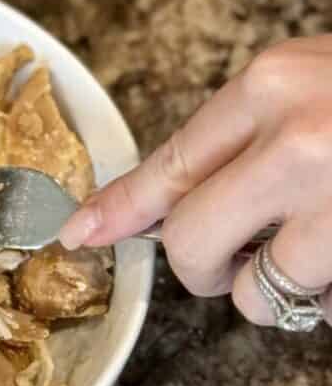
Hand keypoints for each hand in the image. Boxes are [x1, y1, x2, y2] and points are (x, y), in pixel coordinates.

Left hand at [58, 37, 331, 325]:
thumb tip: (187, 190)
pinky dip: (326, 297)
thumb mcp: (309, 78)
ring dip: (274, 291)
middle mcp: (296, 143)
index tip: (79, 234)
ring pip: (255, 291)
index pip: (169, 162)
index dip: (118, 208)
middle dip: (198, 268)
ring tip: (319, 255)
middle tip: (225, 268)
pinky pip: (323, 307)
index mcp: (269, 87)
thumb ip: (250, 128)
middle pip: (189, 238)